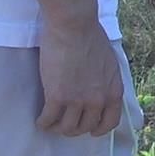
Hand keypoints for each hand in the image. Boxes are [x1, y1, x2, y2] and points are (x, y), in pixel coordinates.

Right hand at [36, 19, 123, 137]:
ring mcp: (78, 100)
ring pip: (67, 128)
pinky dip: (43, 123)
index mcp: (114, 90)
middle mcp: (98, 100)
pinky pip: (49, 120)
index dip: (99, 129)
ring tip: (51, 122)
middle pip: (86, 127)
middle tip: (65, 122)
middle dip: (75, 127)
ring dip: (57, 127)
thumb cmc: (90, 36)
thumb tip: (100, 89)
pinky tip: (40, 119)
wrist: (74, 26)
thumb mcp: (109, 62)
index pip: (111, 122)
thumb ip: (106, 80)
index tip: (91, 129)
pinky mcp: (57, 97)